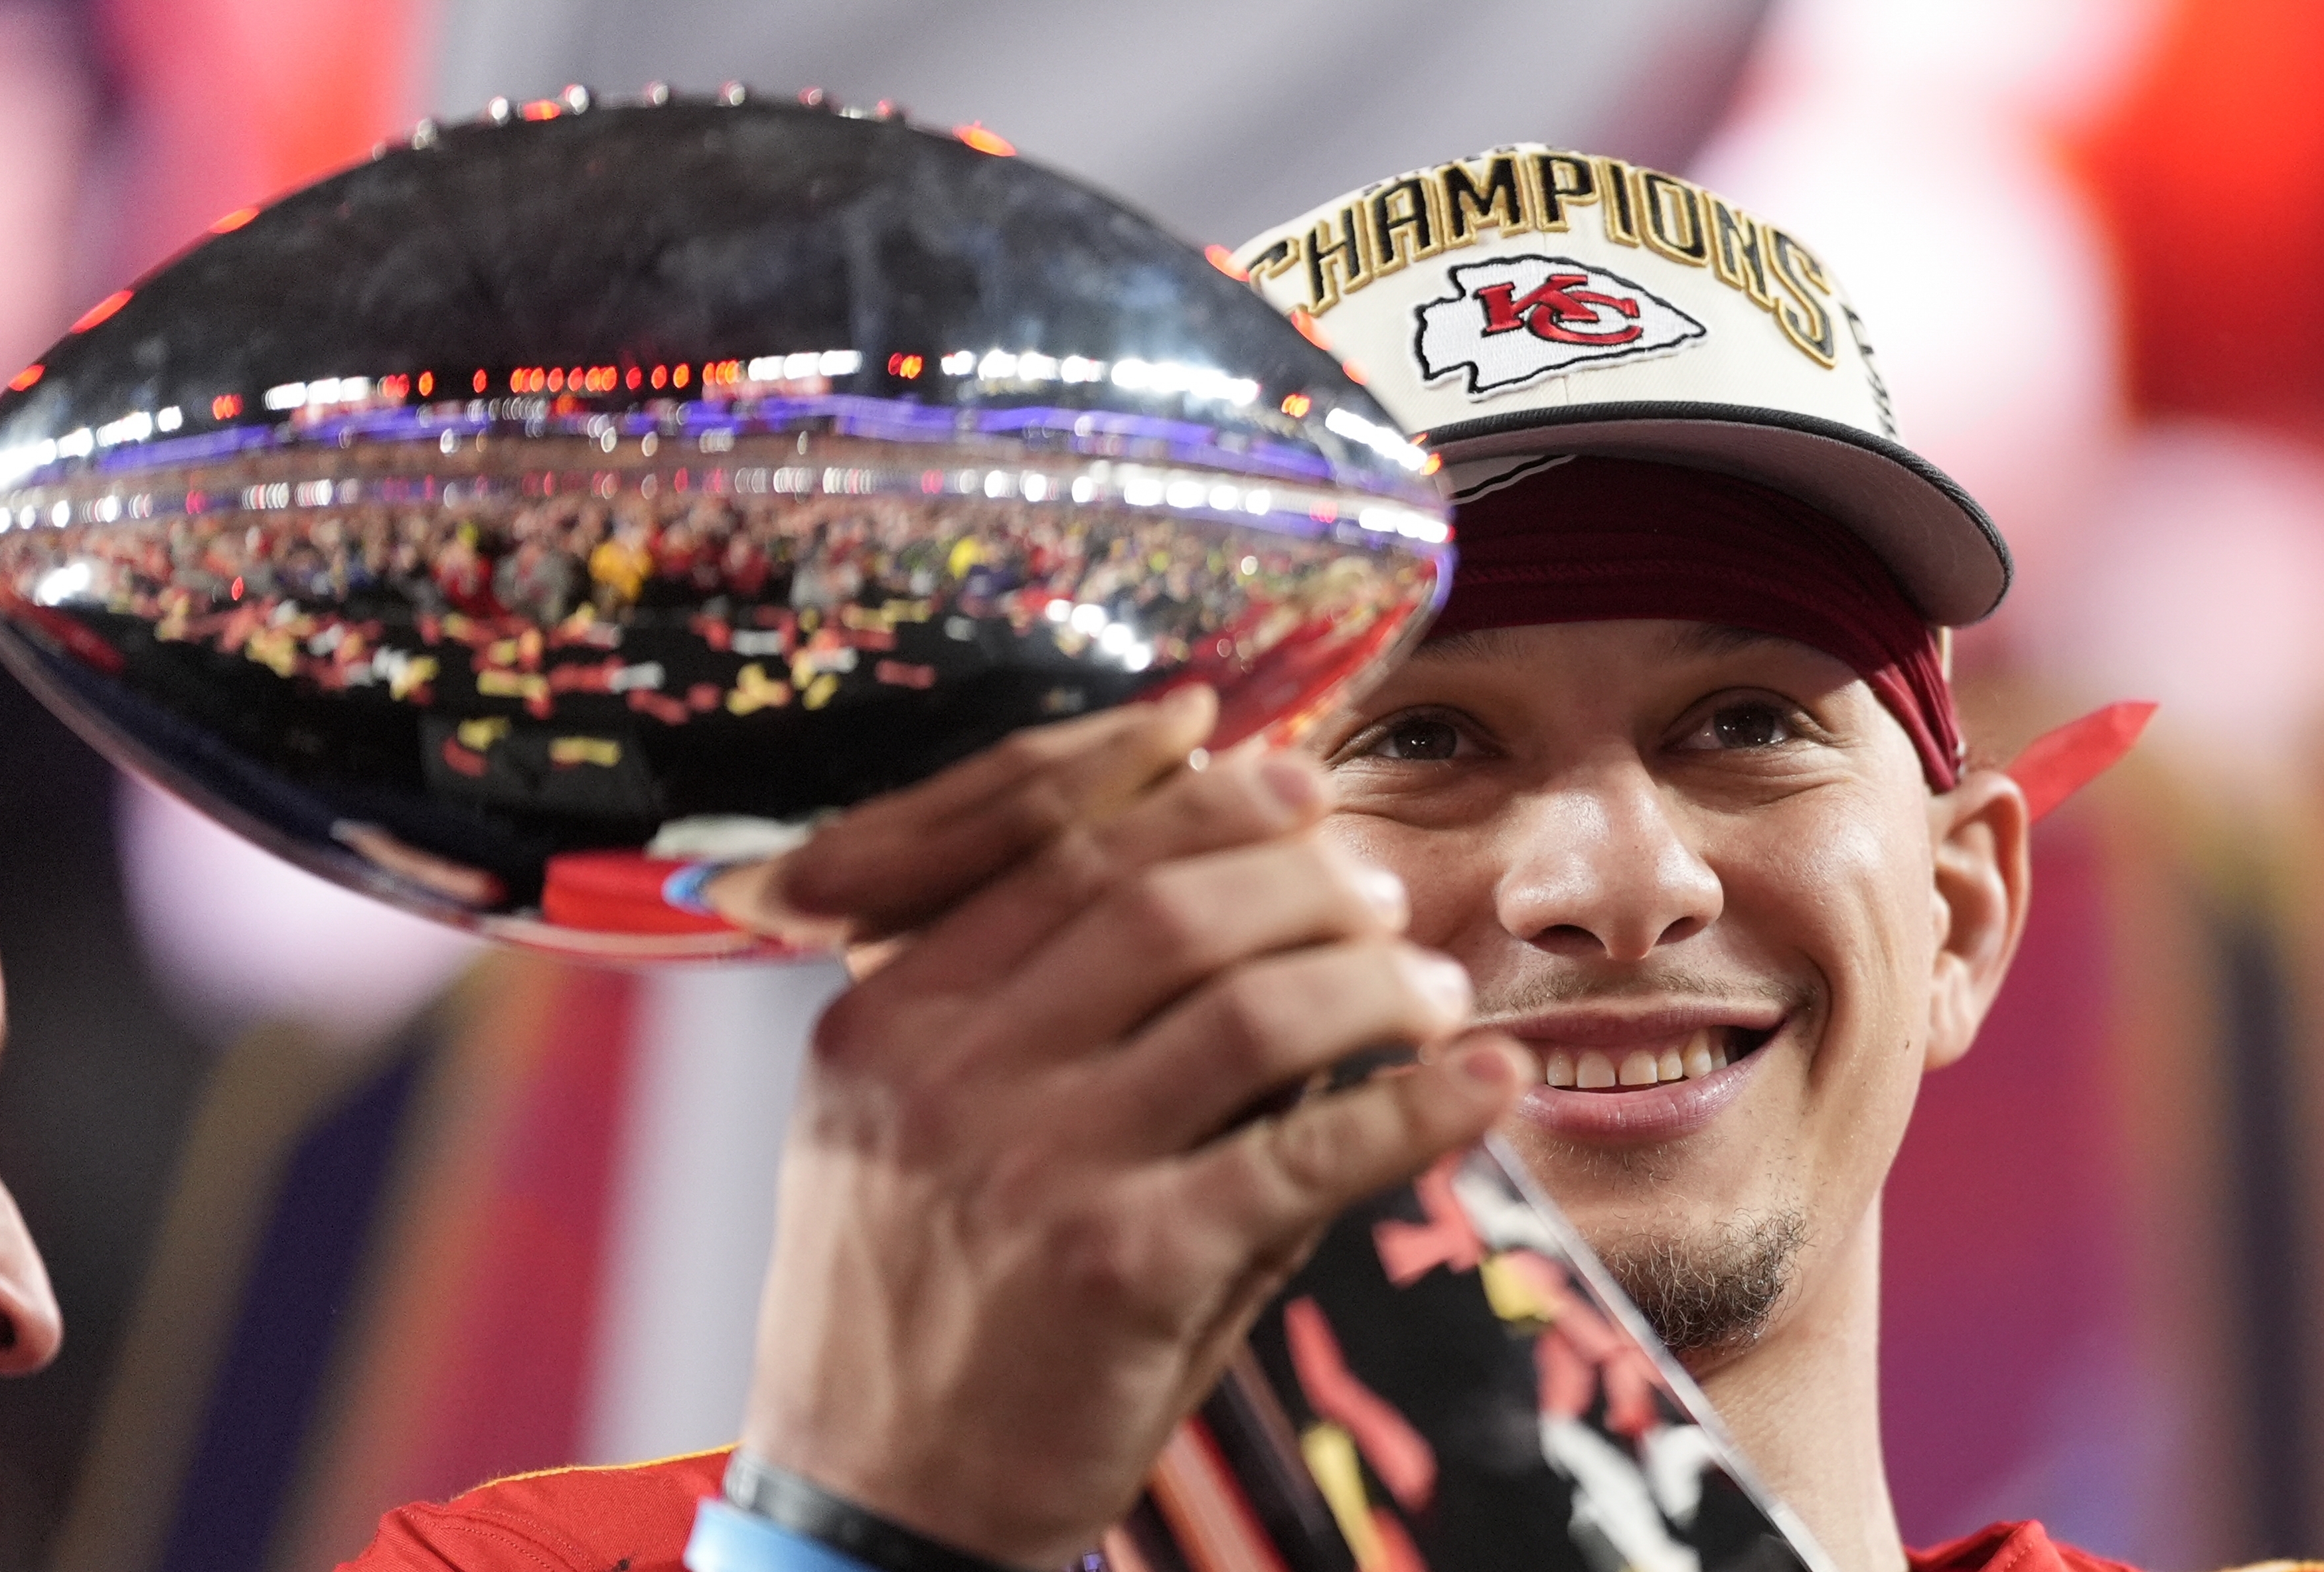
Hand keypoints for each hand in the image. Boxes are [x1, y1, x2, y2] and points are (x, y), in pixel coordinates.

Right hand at [721, 691, 1532, 1567]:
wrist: (879, 1507)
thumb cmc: (918, 1303)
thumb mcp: (910, 1128)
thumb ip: (1031, 1008)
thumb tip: (1234, 878)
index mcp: (885, 1014)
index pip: (1052, 842)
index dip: (1185, 789)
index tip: (1279, 764)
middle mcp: (944, 1069)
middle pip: (1161, 899)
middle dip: (1295, 870)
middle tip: (1371, 882)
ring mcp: (1031, 1165)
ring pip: (1246, 1005)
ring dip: (1368, 976)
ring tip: (1428, 984)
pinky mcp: (1122, 1267)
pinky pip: (1307, 1152)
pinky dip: (1415, 1105)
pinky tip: (1479, 1081)